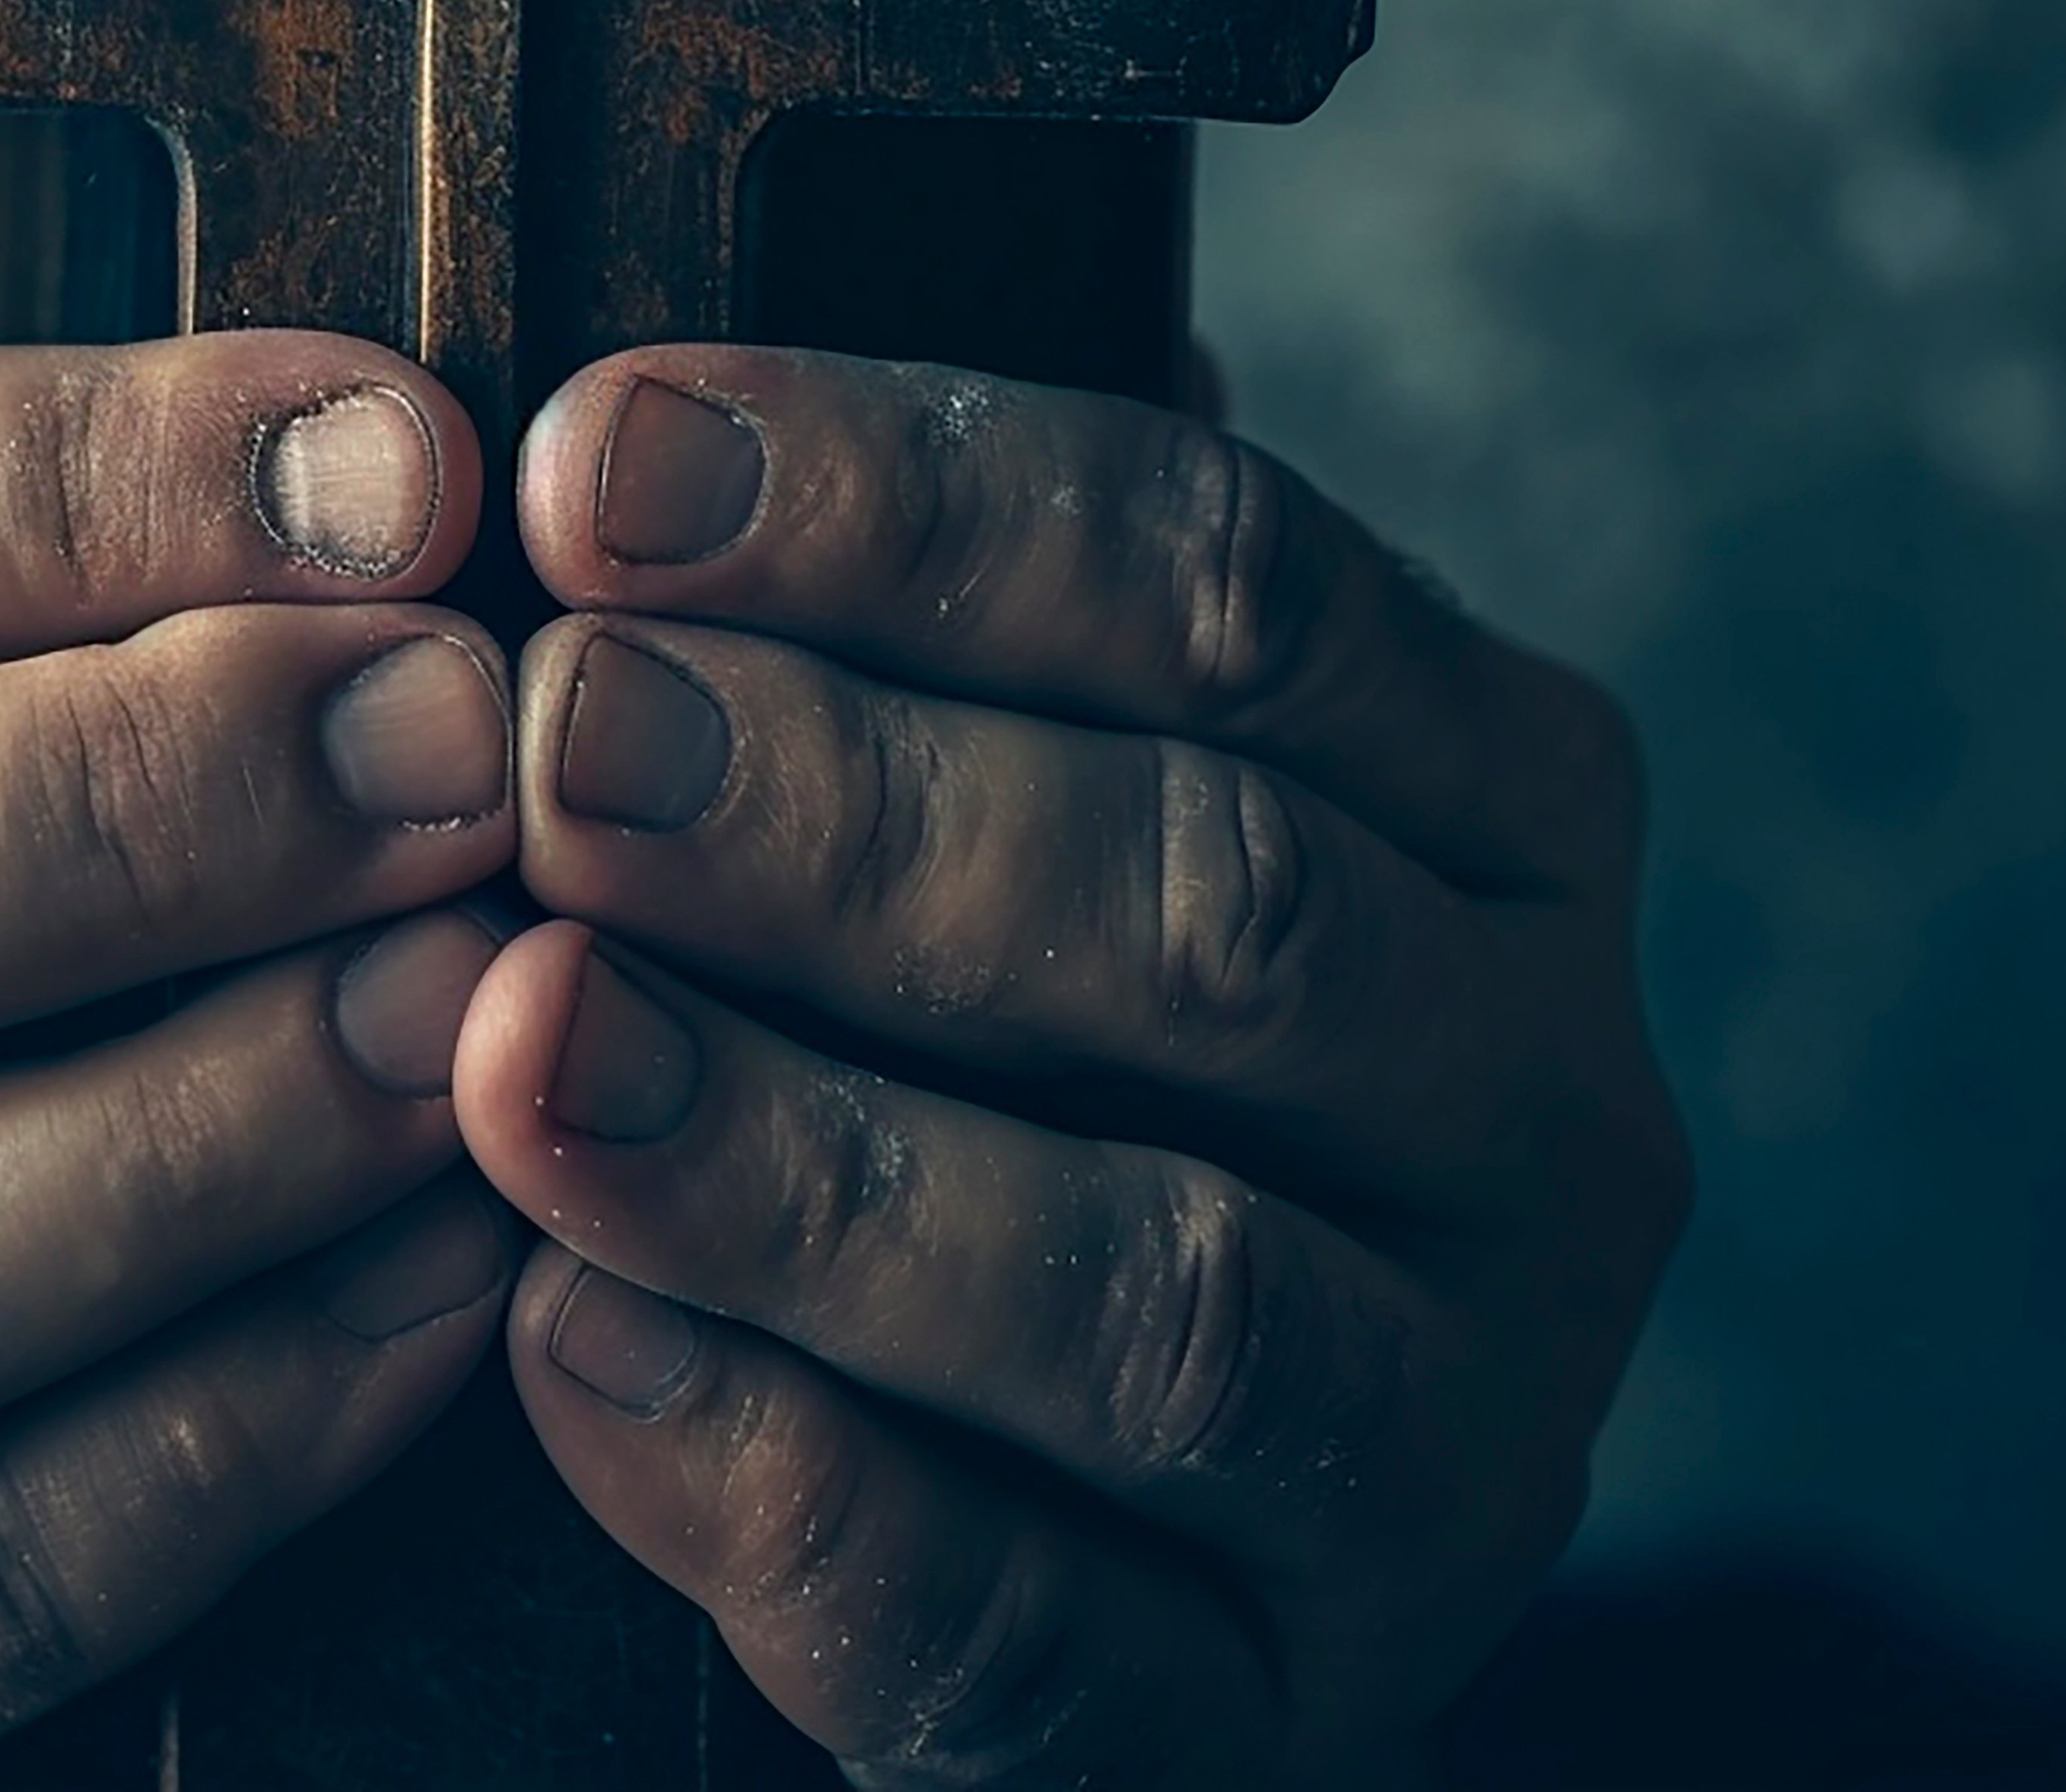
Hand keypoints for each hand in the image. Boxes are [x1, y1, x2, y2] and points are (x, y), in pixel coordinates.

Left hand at [455, 348, 1688, 1785]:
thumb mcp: (1038, 800)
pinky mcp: (1282, 1720)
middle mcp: (1539, 1113)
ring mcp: (1452, 1446)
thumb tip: (691, 405)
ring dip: (819, 1165)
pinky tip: (572, 1351)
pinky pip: (1041, 1631)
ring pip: (1167, 1295)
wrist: (1086, 1497)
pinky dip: (792, 1495)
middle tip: (557, 740)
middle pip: (1225, 913)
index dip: (911, 505)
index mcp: (1500, 813)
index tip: (601, 459)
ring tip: (527, 1046)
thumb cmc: (1024, 1051)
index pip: (1238, 584)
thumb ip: (943, 628)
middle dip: (859, 816)